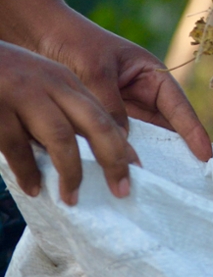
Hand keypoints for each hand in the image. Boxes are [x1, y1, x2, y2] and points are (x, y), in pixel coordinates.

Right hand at [0, 42, 138, 204]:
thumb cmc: (1, 77)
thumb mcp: (37, 84)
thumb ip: (59, 110)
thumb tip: (82, 154)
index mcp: (65, 81)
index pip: (103, 115)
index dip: (122, 145)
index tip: (136, 170)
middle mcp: (51, 85)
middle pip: (95, 125)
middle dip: (114, 159)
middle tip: (122, 190)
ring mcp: (23, 96)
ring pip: (61, 138)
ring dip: (71, 172)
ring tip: (72, 198)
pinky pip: (18, 148)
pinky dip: (28, 172)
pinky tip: (34, 188)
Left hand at [34, 13, 212, 162]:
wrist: (38, 33)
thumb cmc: (74, 42)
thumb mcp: (95, 71)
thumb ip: (110, 107)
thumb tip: (121, 144)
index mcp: (151, 74)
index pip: (178, 106)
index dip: (193, 131)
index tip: (206, 155)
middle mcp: (142, 93)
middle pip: (166, 126)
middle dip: (177, 150)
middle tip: (190, 178)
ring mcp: (123, 107)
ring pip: (142, 137)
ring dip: (148, 156)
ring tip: (159, 181)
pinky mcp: (101, 118)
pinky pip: (116, 139)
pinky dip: (121, 154)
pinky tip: (123, 172)